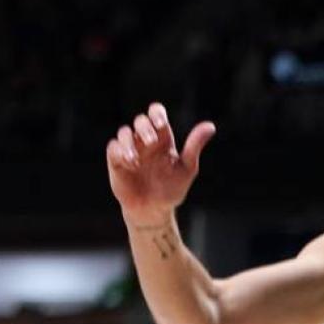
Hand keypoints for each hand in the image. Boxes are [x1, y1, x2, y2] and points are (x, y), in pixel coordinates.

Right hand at [106, 103, 215, 226]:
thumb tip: (210, 126)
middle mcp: (144, 141)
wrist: (153, 210)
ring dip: (128, 141)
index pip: (156, 114)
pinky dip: (119, 152)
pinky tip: (130, 164)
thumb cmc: (171, 188)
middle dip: (144, 127)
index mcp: (162, 138)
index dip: (156, 113)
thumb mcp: (187, 168)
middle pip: (140, 120)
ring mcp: (130, 149)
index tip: (161, 124)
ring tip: (135, 159)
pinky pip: (113, 147)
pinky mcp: (116, 160)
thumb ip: (194, 146)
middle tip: (151, 142)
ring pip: (124, 132)